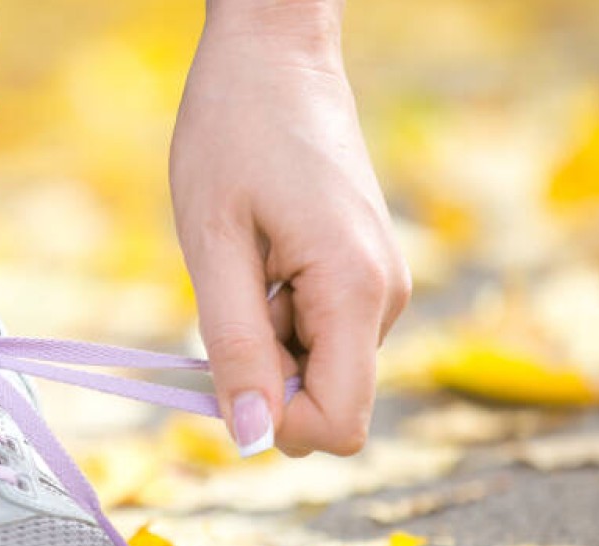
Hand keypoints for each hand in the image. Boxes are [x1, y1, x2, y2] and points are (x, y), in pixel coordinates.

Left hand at [170, 0, 410, 456]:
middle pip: (327, 397)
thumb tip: (250, 437)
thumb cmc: (233, 134)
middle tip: (225, 295)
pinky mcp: (363, 269)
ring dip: (266, 338)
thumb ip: (234, 344)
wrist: (272, 56)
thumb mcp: (214, 244)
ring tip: (242, 259)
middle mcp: (384, 295)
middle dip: (265, 375)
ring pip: (317, 364)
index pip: (339, 422)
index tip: (222, 371)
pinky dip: (277, 312)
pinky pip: (319, 328)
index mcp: (354, 291)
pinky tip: (258, 253)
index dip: (277, 422)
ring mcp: (379, 282)